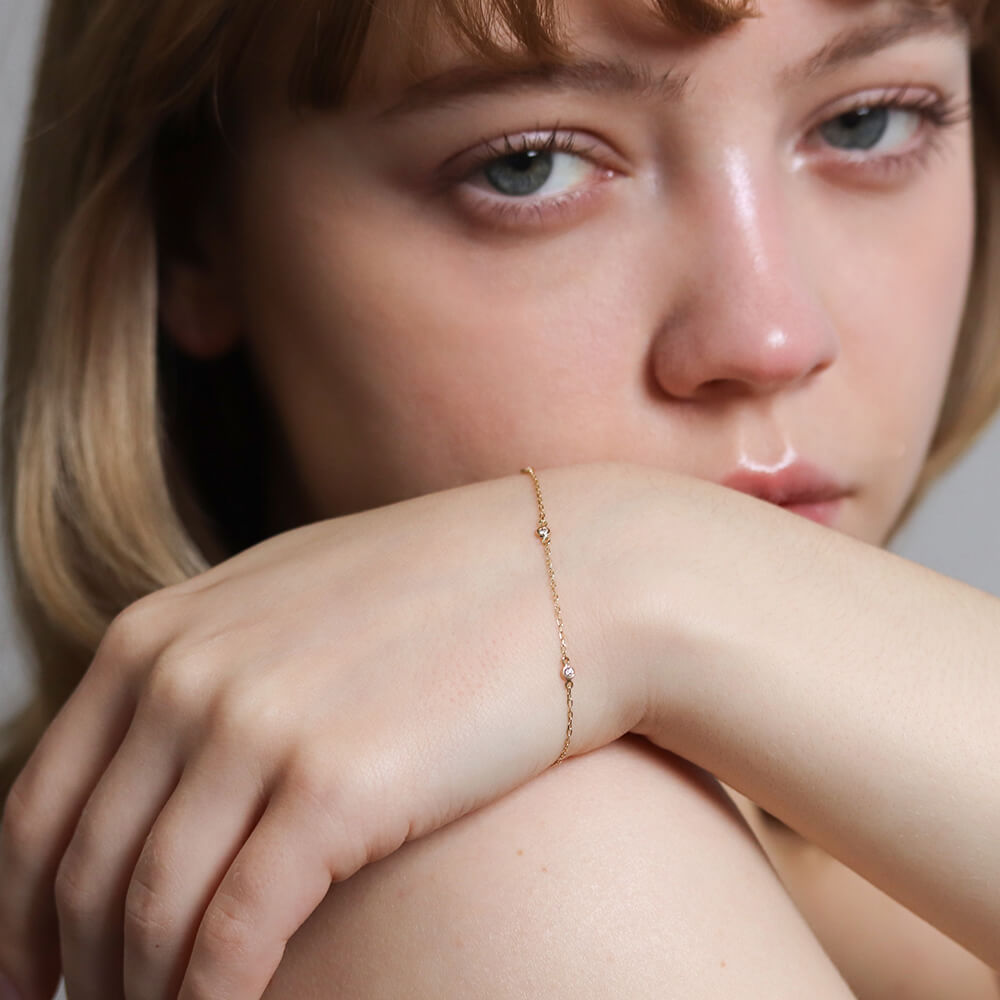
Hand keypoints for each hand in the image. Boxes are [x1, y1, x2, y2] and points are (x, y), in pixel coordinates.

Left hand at [0, 466, 646, 999]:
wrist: (570, 576)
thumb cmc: (441, 595)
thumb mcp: (293, 601)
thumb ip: (209, 663)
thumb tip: (159, 764)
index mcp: (161, 631)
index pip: (41, 799)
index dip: (11, 911)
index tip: (27, 975)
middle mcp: (187, 675)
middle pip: (81, 868)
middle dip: (74, 969)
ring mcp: (255, 728)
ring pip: (147, 916)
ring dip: (145, 996)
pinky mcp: (332, 789)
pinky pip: (232, 937)